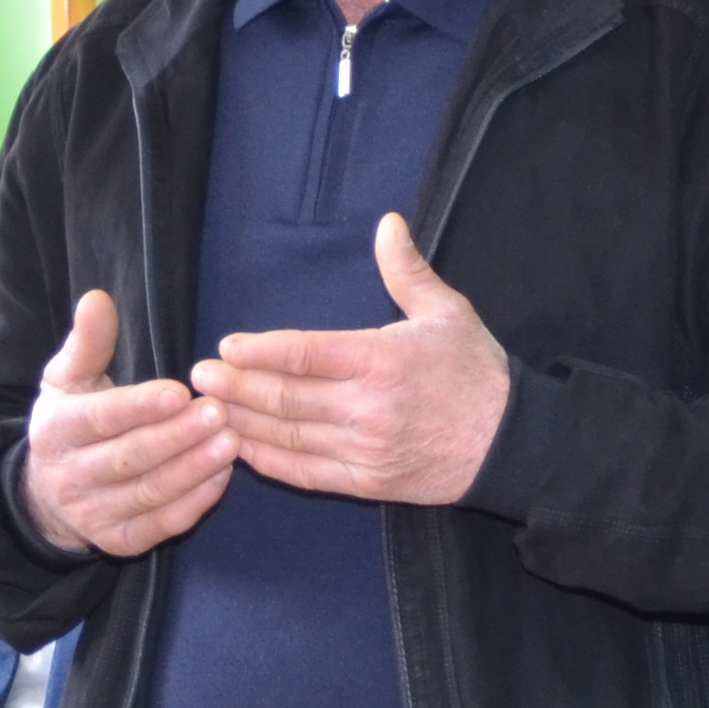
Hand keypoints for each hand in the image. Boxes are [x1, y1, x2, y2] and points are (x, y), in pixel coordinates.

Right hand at [21, 289, 231, 557]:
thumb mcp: (68, 378)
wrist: (48, 495)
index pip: (100, 419)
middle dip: (177, 437)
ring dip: (194, 469)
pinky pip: (162, 524)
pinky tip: (223, 476)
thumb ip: (88, 342)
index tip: (180, 392)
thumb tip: (98, 298)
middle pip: (129, 458)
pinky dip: (195, 502)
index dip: (139, 407)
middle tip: (219, 414)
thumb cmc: (71, 422)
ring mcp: (92, 516)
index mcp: (57, 430)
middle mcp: (69, 477)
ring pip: (150, 493)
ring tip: (232, 442)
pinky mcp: (118, 542)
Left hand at [190, 214, 511, 507]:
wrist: (510, 445)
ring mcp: (364, 450)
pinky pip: (304, 474)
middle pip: (284, 398)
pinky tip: (240, 448)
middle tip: (198, 376)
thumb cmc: (477, 373)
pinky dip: (267, 461)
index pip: (303, 354)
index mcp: (381, 359)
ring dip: (241, 423)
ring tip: (206, 410)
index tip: (226, 346)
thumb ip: (407, 270)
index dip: (257, 351)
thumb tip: (386, 223)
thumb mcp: (448, 312)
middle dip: (234, 387)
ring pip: (287, 438)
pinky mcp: (366, 484)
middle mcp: (367, 408)